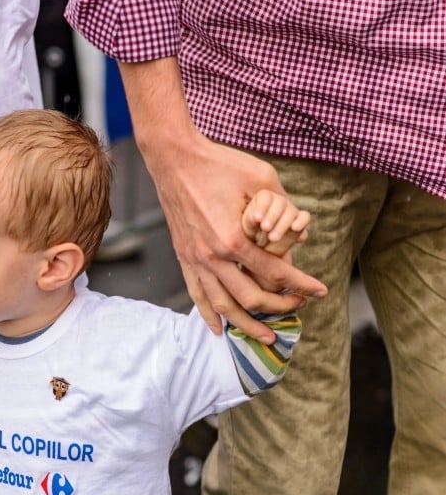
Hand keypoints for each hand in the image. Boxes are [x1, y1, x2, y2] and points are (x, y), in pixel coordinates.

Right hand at [119, 58, 326, 338]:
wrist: (175, 159)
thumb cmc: (219, 164)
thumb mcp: (260, 176)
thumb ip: (283, 206)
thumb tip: (301, 233)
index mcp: (234, 238)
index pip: (275, 273)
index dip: (301, 285)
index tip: (319, 291)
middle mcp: (214, 256)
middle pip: (252, 297)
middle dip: (280, 307)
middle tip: (299, 306)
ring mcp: (196, 259)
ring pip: (224, 306)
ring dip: (247, 325)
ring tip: (266, 336)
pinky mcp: (184, 257)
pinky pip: (197, 295)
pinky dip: (210, 316)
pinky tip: (220, 329)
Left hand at [242, 188, 309, 257]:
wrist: (252, 254)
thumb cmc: (241, 237)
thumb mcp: (239, 227)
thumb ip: (248, 221)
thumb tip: (256, 218)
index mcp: (259, 200)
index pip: (265, 196)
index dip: (263, 206)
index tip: (257, 218)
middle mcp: (275, 203)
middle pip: (280, 202)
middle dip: (273, 216)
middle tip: (265, 228)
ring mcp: (288, 212)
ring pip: (291, 211)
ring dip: (283, 224)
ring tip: (272, 238)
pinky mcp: (298, 223)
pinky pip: (304, 216)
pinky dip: (302, 221)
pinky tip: (295, 228)